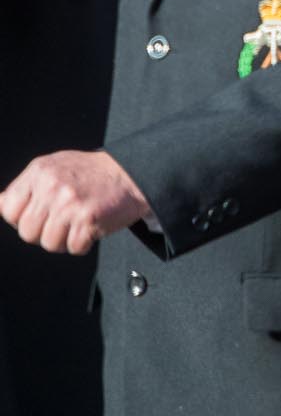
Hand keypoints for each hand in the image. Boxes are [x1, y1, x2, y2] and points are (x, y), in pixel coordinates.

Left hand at [0, 151, 151, 254]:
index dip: (23, 219)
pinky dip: (83, 244)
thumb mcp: (54, 167)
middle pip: (27, 232)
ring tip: (78, 225)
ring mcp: (69, 202)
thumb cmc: (92, 173)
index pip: (8, 210)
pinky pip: (73, 248)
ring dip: (64, 240)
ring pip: (48, 243)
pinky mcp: (88, 218)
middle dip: (44, 233)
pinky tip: (92, 228)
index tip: (42, 214)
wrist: (133, 173)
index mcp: (39, 171)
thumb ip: (27, 186)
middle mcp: (51, 185)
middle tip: (64, 221)